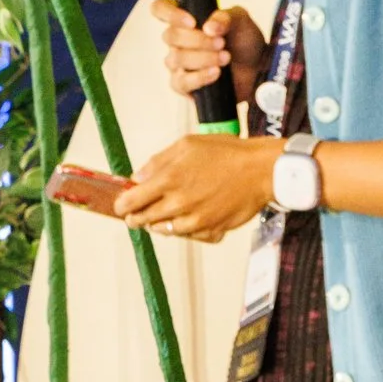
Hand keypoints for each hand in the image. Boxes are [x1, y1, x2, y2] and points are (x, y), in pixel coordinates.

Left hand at [116, 134, 280, 241]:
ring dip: (160, 223)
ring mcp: (195, 221)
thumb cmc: (227, 153)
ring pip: (165, 231)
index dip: (121, 205)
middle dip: (136, 216)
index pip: (130, 201)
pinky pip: (190, 237)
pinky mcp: (211, 232)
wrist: (261, 171)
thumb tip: (137, 177)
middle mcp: (179, 204)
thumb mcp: (187, 144)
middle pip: (143, 220)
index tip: (120, 205)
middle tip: (136, 214)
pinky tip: (191, 217)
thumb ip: (158, 161)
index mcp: (168, 180)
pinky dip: (186, 229)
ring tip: (165, 213)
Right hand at [153, 0, 265, 110]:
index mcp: (187, 19)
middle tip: (222, 43)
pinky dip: (200, 77)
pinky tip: (216, 73)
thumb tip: (208, 27)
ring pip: (176, 58)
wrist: (257, 69)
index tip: (192, 22)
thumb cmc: (245, 42)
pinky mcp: (184, 85)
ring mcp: (179, 63)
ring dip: (203, 58)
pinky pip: (181, 82)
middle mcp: (178, 40)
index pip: (161, 8)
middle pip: (170, 36)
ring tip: (226, 58)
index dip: (170, 13)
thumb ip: (225, 17)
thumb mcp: (241, 21)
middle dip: (198, 40)